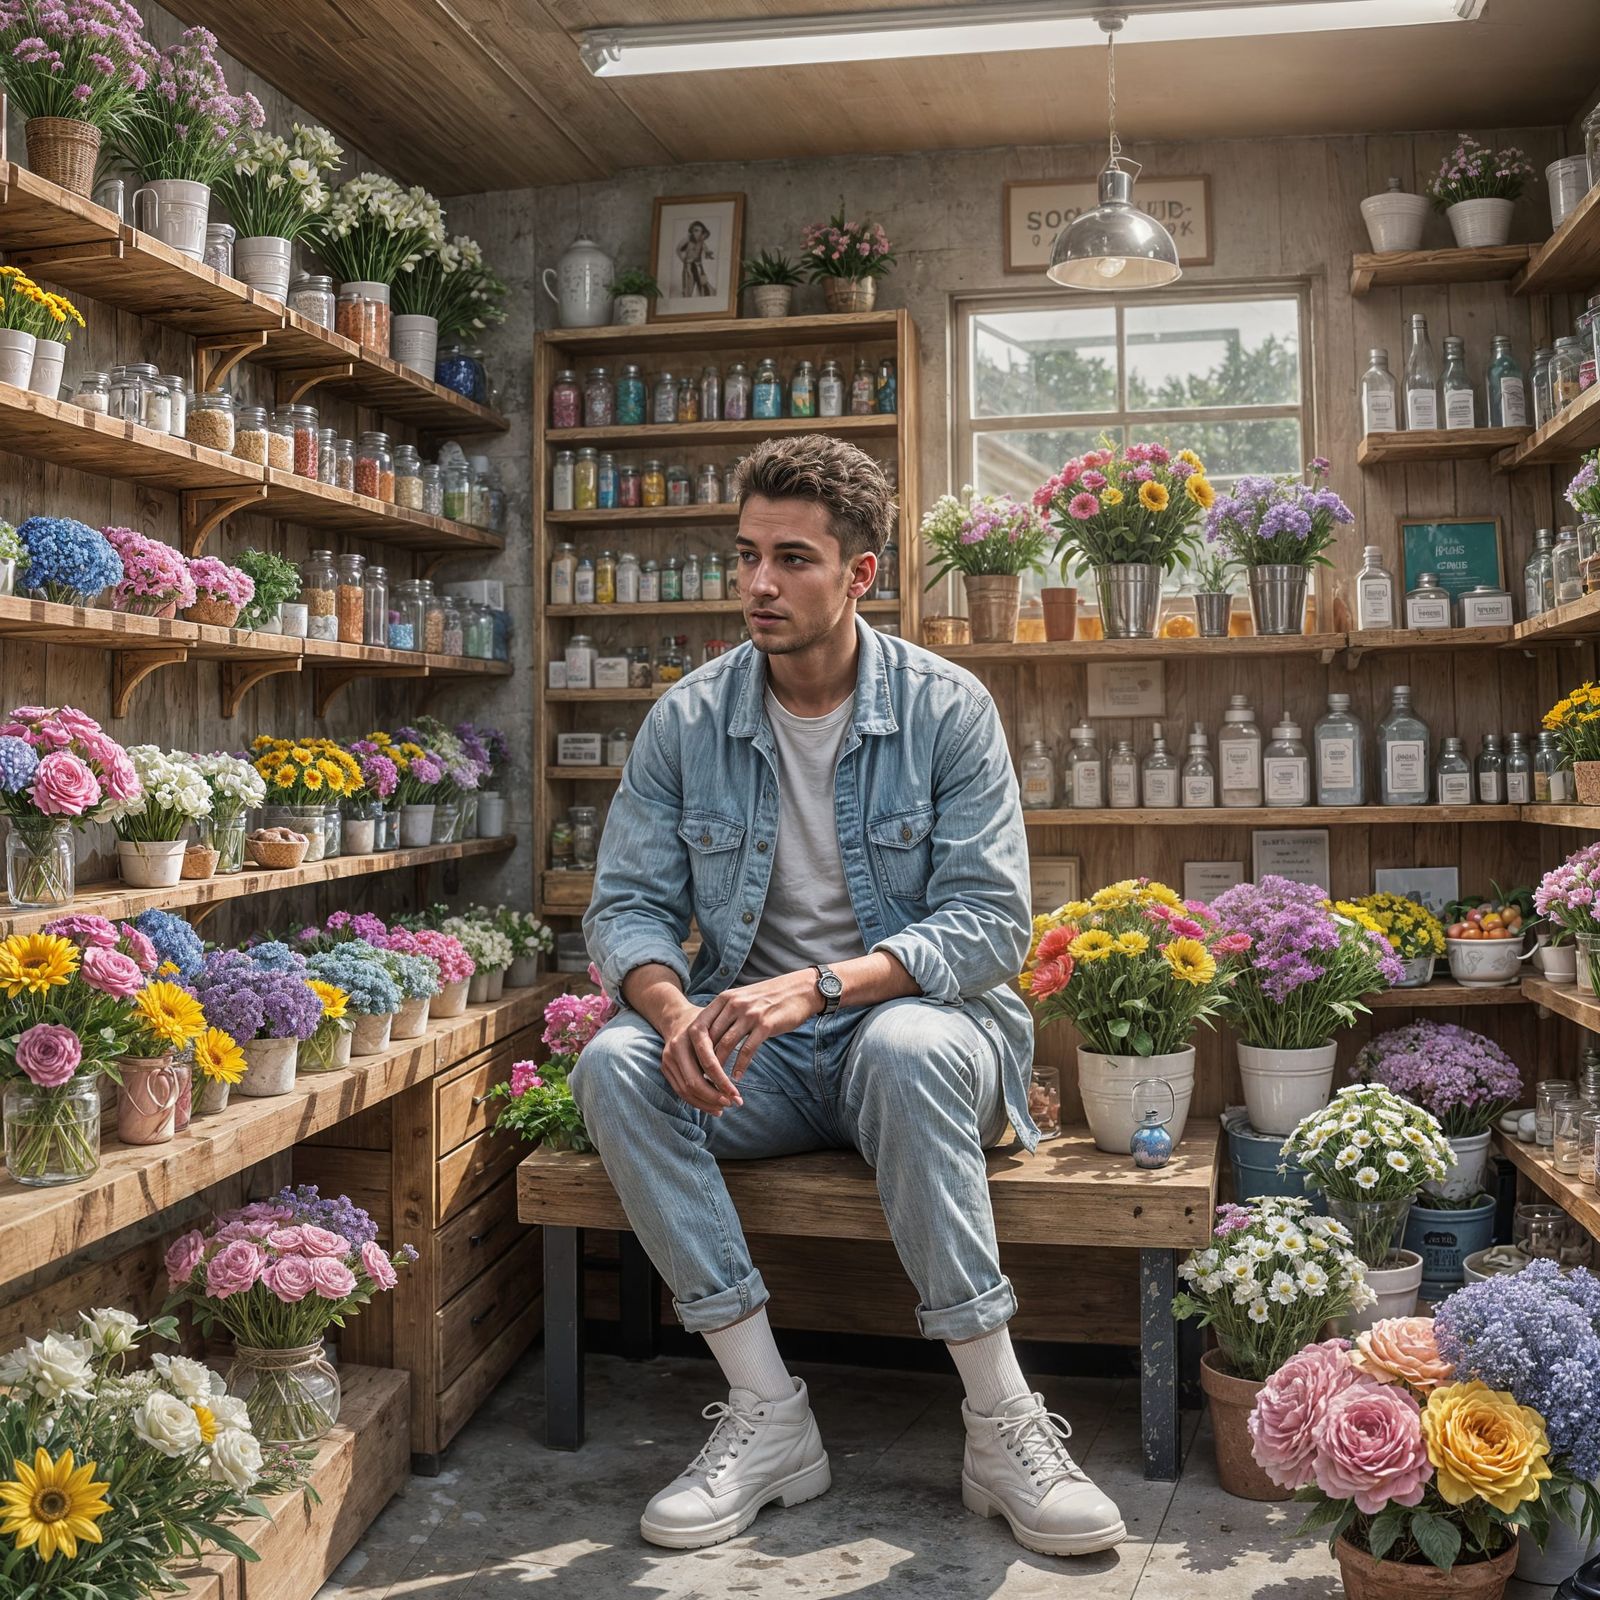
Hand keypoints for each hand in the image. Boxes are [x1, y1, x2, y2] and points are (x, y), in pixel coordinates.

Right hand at [658, 996, 742, 1115]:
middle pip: (693, 1082)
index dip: (722, 1082)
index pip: (707, 1064)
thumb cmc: (705, 1022)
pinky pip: (680, 1091)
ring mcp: (667, 1059)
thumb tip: (743, 1069)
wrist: (676, 1017)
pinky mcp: (664, 1068)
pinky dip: (696, 1101)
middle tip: (732, 1104)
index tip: (736, 1094)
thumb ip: (728, 1041)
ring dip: (705, 1103)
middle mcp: (676, 1048)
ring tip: (723, 1108)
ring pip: (685, 1091)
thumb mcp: (718, 1024)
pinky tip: (711, 1105)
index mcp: (691, 1035)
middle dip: (714, 1097)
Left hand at [693, 970, 822, 1082]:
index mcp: (724, 998)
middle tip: (702, 1079)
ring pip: (726, 1045)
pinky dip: (739, 1066)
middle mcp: (733, 1004)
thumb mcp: (743, 998)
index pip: (699, 1026)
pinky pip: (747, 1050)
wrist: (800, 989)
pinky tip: (736, 1078)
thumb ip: (726, 1014)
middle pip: (710, 1038)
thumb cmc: (770, 998)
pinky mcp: (765, 1025)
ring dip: (720, 1068)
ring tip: (717, 1083)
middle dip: (704, 1062)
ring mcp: (749, 1014)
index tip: (693, 1064)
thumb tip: (710, 1037)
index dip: (693, 1047)